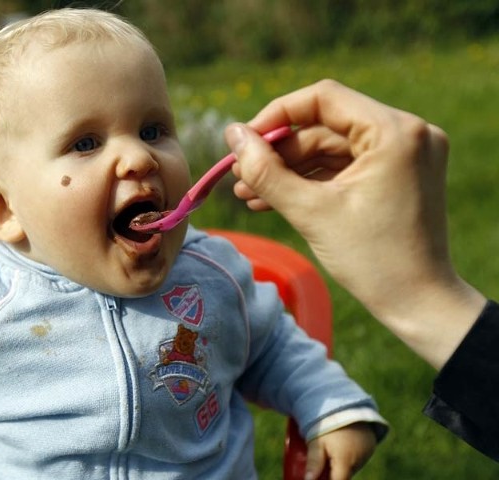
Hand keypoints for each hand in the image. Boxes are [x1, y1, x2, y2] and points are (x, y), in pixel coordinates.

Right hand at [225, 79, 485, 367]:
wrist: (418, 304)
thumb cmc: (371, 260)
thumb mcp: (310, 212)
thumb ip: (266, 171)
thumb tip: (233, 135)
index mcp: (395, 132)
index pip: (324, 99)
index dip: (276, 115)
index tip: (244, 141)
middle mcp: (407, 132)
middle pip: (325, 126)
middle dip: (279, 153)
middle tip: (241, 175)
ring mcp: (405, 153)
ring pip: (332, 148)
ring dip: (290, 170)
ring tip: (249, 194)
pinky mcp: (397, 174)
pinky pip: (345, 167)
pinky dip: (312, 181)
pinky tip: (274, 199)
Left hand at [305, 422, 376, 479]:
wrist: (345, 402)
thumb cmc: (327, 423)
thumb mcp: (316, 442)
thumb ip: (313, 463)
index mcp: (346, 462)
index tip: (320, 476)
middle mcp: (359, 460)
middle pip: (345, 475)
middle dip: (334, 472)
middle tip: (322, 460)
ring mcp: (367, 453)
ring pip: (352, 466)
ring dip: (342, 464)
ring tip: (331, 448)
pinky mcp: (371, 445)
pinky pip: (360, 457)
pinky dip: (351, 456)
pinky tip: (341, 446)